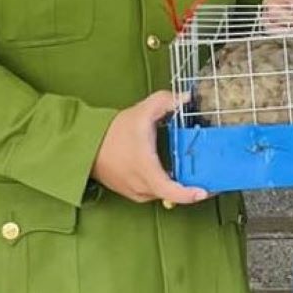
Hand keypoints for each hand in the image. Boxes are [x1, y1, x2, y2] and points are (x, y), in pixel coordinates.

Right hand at [92, 91, 209, 206]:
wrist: (86, 145)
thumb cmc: (112, 132)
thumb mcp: (141, 112)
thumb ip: (165, 102)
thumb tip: (185, 98)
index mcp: (147, 170)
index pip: (172, 191)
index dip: (190, 194)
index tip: (205, 191)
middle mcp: (142, 186)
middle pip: (173, 193)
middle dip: (190, 185)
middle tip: (207, 174)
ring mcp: (135, 192)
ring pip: (163, 192)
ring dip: (175, 183)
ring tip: (190, 170)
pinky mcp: (131, 192)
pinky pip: (153, 191)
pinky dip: (163, 183)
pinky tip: (168, 170)